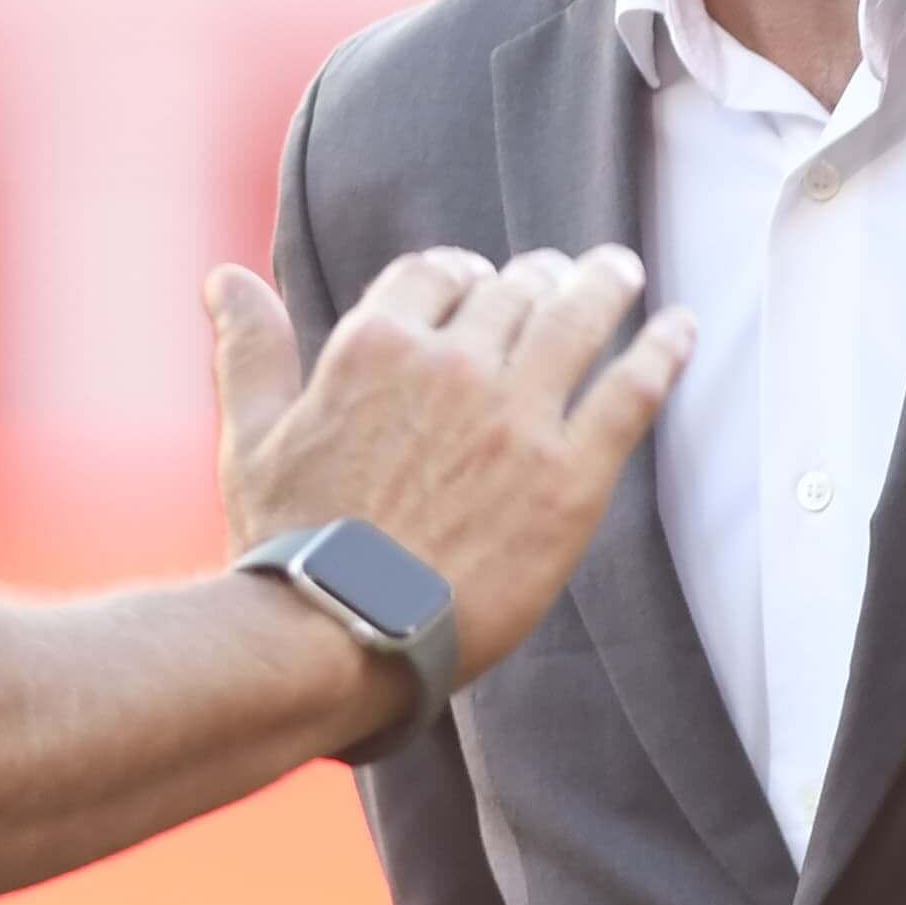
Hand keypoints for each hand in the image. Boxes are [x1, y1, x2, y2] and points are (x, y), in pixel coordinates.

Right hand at [208, 248, 692, 677]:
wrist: (342, 632)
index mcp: (376, 345)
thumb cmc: (290, 546)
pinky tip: (682, 328)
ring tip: (623, 272)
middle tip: (564, 277)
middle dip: (538, 278)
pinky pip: (631, 389)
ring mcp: (516, 417)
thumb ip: (249, 349)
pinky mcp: (570, 475)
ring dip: (604, 285)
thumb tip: (223, 277)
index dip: (463, 273)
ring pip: (578, 318)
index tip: (480, 282)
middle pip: (513, 290)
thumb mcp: (251, 437)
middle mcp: (453, 365)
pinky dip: (663, 350)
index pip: (436, 275)